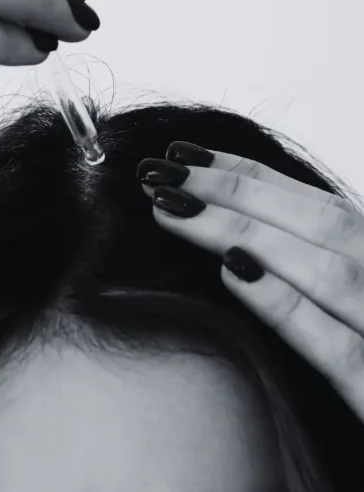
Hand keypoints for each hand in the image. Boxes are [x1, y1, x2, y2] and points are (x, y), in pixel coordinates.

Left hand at [137, 142, 363, 423]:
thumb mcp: (363, 299)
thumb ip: (330, 269)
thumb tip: (249, 239)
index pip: (321, 205)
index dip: (252, 175)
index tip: (188, 156)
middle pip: (319, 223)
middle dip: (233, 191)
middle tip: (161, 172)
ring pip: (328, 271)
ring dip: (243, 232)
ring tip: (172, 211)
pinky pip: (341, 350)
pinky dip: (289, 307)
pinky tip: (234, 275)